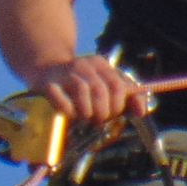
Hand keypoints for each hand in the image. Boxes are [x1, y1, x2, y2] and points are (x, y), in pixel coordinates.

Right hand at [25, 54, 149, 125]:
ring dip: (87, 113)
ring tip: (85, 119)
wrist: (44, 67)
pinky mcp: (48, 85)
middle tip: (98, 120)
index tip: (114, 114)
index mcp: (100, 65)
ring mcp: (65, 74)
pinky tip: (69, 115)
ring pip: (82, 93)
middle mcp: (84, 66)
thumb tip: (142, 111)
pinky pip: (62, 102)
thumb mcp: (104, 84)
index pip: (119, 86)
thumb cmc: (80, 83)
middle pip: (101, 91)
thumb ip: (126, 97)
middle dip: (103, 112)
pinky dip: (69, 112)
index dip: (119, 105)